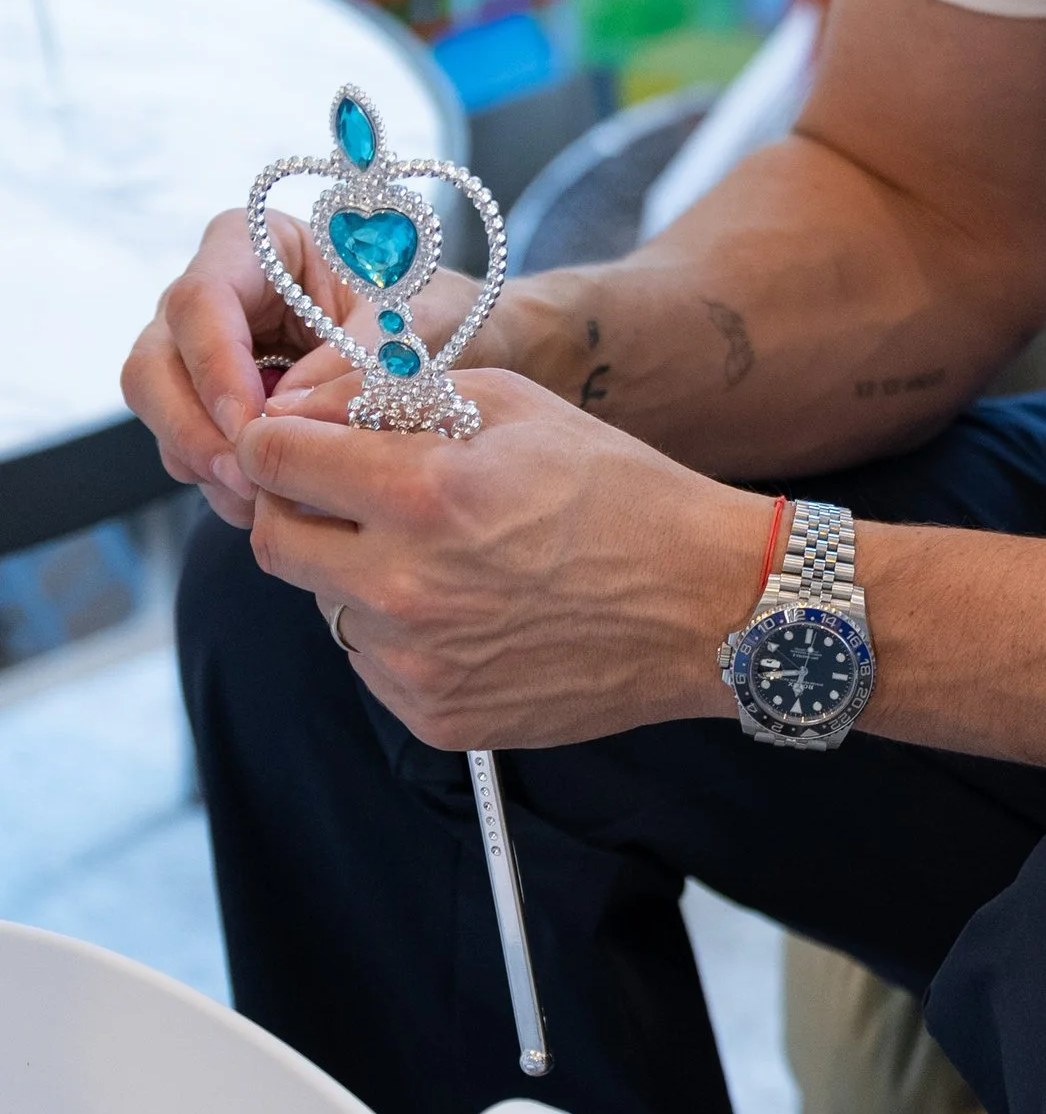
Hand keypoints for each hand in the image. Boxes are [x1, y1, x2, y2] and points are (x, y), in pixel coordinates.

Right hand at [122, 211, 483, 526]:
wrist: (450, 343)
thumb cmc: (433, 311)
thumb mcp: (416, 321)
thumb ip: (357, 356)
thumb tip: (287, 410)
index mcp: (254, 244)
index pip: (201, 302)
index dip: (215, 368)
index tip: (256, 425)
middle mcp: (211, 297)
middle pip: (153, 364)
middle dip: (195, 429)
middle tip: (249, 478)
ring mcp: (199, 354)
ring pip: (161, 414)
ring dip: (208, 464)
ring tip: (271, 499)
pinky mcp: (210, 406)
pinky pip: (189, 449)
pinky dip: (222, 482)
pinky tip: (274, 501)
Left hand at [234, 367, 771, 747]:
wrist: (704, 604)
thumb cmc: (618, 490)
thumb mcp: (513, 405)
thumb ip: (390, 398)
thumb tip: (297, 410)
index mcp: (424, 493)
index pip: (273, 459)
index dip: (276, 439)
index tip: (294, 440)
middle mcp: (405, 585)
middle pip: (273, 539)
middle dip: (296, 505)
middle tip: (351, 493)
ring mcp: (416, 661)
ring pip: (322, 603)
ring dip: (353, 571)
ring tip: (440, 553)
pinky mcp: (433, 714)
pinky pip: (370, 661)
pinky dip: (396, 630)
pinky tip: (467, 606)